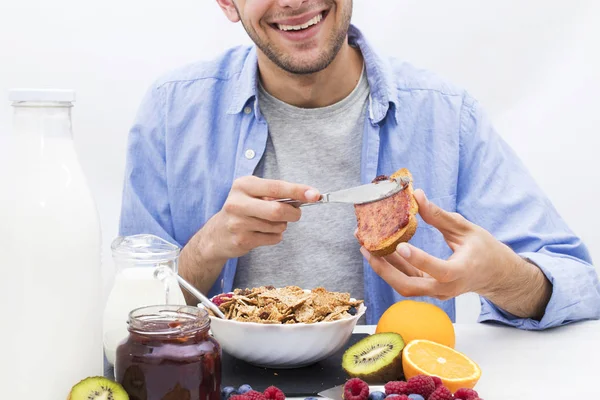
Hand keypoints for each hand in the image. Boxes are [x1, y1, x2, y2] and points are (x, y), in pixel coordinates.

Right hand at [204, 176, 319, 260]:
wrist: (216, 234)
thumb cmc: (242, 210)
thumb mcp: (252, 194)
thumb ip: (275, 193)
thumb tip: (305, 195)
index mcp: (243, 185)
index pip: (276, 187)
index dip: (297, 190)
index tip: (314, 194)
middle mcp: (238, 203)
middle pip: (277, 210)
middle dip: (293, 214)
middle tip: (296, 214)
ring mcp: (238, 223)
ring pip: (277, 226)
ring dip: (282, 226)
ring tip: (270, 223)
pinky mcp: (242, 240)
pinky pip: (272, 238)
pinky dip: (275, 236)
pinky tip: (263, 233)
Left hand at [360, 189, 549, 316]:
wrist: (496, 274)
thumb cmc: (485, 250)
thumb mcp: (466, 229)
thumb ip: (440, 215)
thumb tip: (417, 196)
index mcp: (460, 272)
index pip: (438, 269)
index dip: (418, 259)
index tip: (400, 245)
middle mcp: (446, 288)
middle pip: (410, 286)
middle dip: (384, 270)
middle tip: (367, 250)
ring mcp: (437, 292)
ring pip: (405, 285)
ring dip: (384, 268)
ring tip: (366, 249)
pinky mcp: (430, 289)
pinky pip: (408, 280)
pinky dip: (393, 267)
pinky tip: (380, 251)